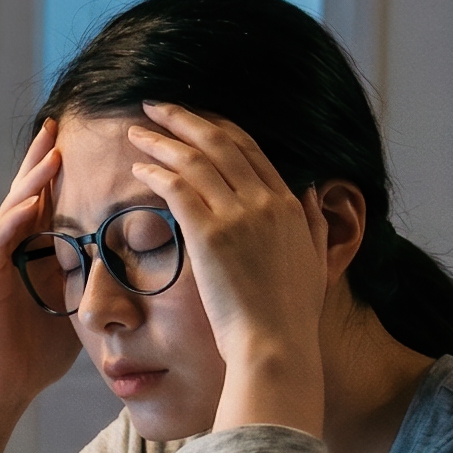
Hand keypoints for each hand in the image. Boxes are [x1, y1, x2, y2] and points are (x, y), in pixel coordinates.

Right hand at [0, 121, 80, 452]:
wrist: (9, 385)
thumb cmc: (41, 349)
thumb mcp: (79, 303)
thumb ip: (98, 277)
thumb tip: (144, 263)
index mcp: (38, 250)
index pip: (51, 199)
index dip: (64, 169)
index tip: (87, 138)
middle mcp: (15, 248)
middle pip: (29, 192)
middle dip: (42, 158)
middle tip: (59, 124)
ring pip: (13, 209)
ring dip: (31, 181)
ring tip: (51, 155)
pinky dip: (14, 221)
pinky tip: (30, 204)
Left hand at [125, 103, 330, 434]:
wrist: (275, 346)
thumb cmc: (290, 315)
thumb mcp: (314, 258)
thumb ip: (312, 219)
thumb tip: (312, 189)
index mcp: (289, 203)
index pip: (248, 148)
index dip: (217, 128)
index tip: (193, 119)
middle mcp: (265, 200)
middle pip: (220, 141)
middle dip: (185, 118)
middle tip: (157, 106)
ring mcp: (238, 214)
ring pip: (193, 158)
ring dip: (162, 139)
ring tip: (138, 130)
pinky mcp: (210, 233)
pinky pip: (176, 186)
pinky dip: (156, 170)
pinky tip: (139, 166)